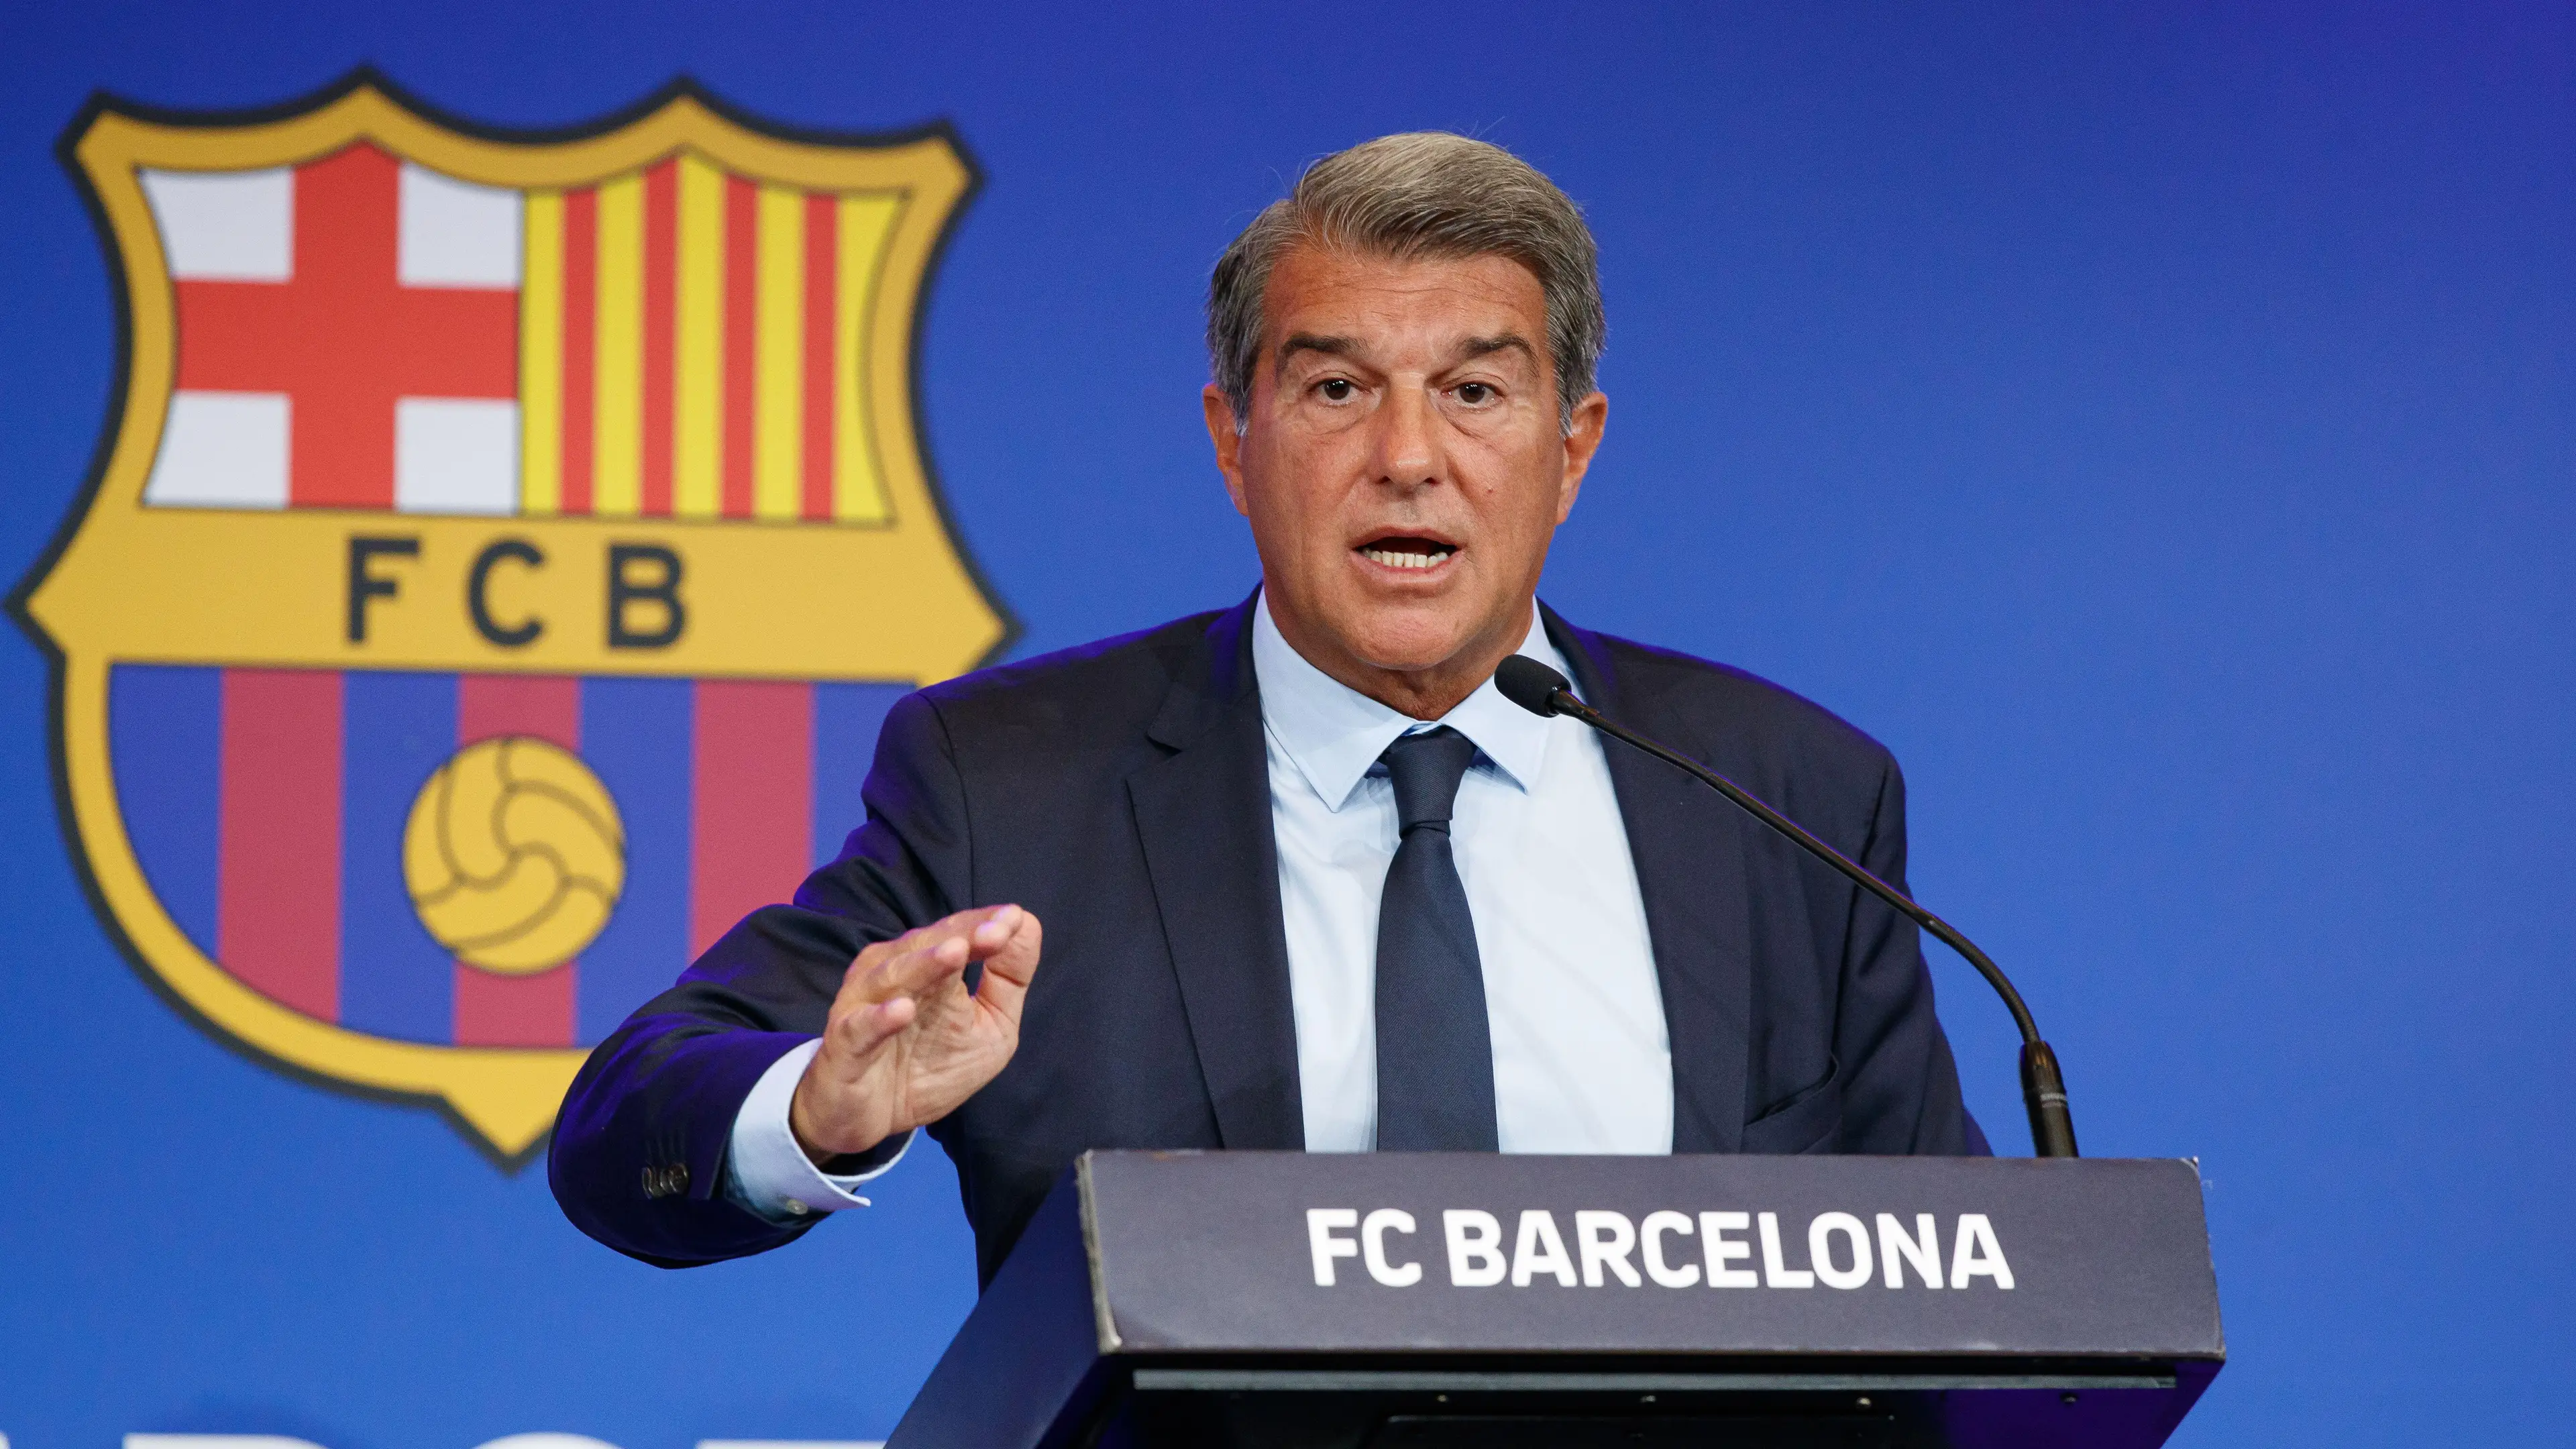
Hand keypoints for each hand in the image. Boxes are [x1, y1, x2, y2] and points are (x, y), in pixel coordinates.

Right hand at [788, 903, 1042, 1162]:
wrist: (874, 1119)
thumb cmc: (930, 1065)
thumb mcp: (988, 1025)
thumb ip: (1008, 979)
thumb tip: (1027, 925)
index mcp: (926, 965)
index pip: (956, 933)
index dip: (983, 925)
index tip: (1015, 919)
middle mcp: (891, 974)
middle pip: (926, 945)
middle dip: (962, 936)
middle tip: (997, 931)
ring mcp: (863, 1007)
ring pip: (892, 976)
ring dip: (925, 964)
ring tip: (955, 952)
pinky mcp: (844, 1046)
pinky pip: (860, 1027)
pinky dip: (880, 1018)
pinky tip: (902, 1010)